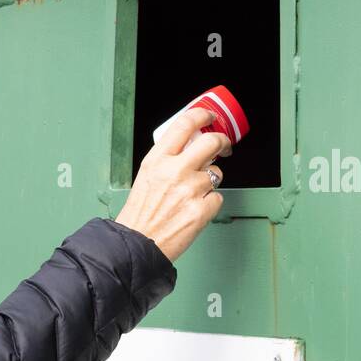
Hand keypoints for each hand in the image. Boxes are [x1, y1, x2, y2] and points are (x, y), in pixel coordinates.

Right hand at [114, 107, 230, 263]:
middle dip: (222, 142)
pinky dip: (209, 203)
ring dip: (211, 180)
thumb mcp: (146, 176)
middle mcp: (175, 171)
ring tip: (194, 193)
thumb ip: (166, 158)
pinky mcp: (202, 210)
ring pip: (217, 173)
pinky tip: (194, 209)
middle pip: (211, 142)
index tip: (210, 117)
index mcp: (157, 159)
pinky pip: (217, 197)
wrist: (137, 244)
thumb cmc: (140, 214)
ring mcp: (190, 190)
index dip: (202, 115)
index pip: (185, 123)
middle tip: (222, 146)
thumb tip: (189, 145)